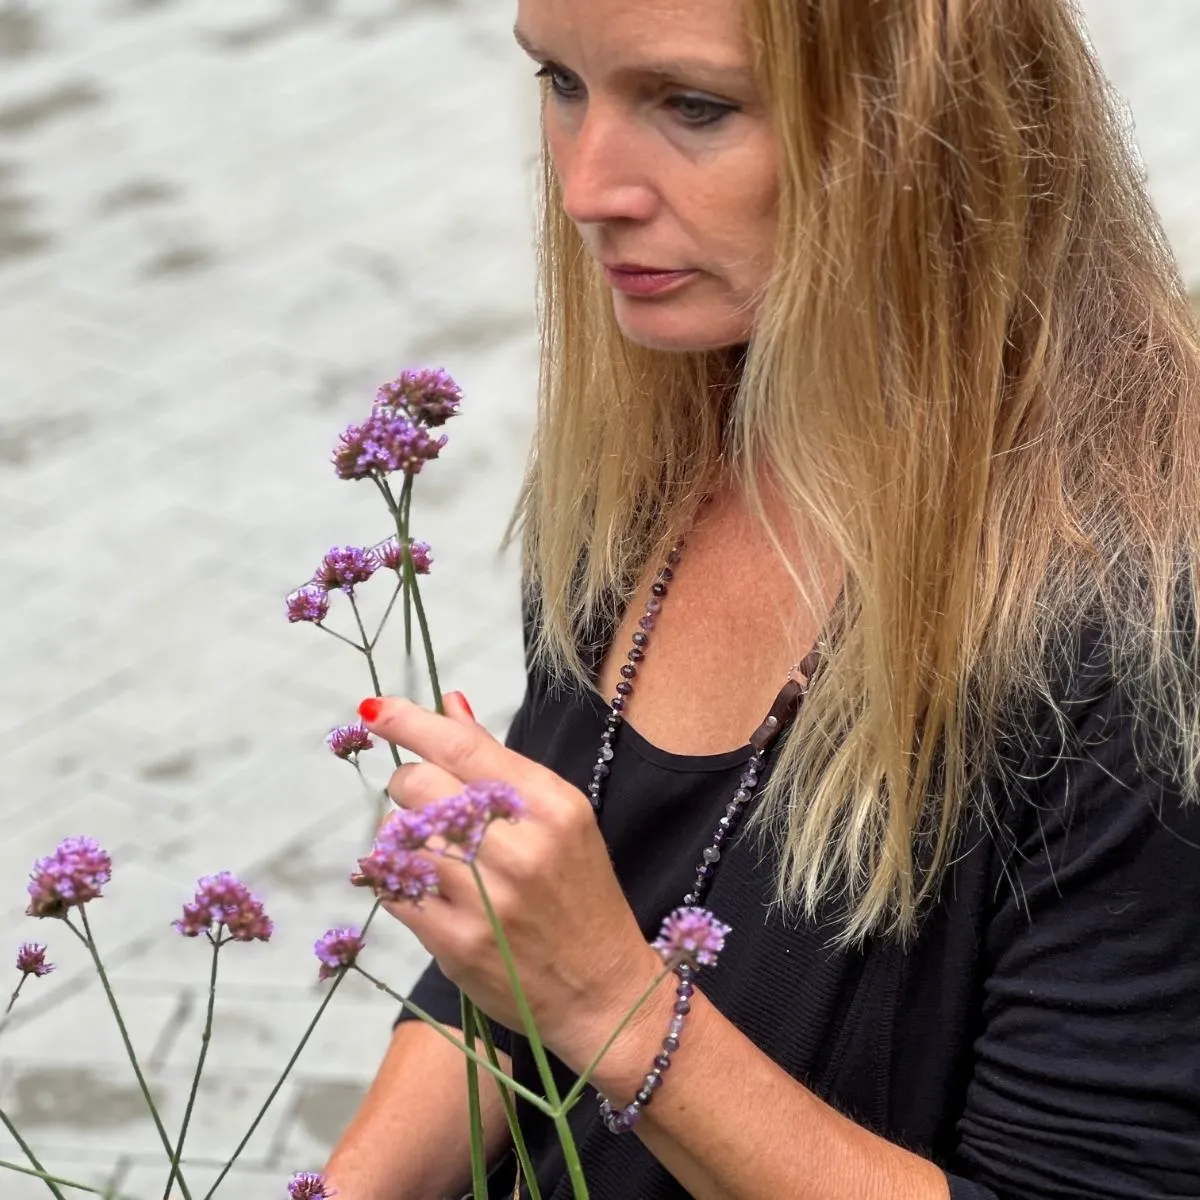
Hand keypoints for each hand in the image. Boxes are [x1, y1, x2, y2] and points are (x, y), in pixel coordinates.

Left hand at [358, 693, 666, 1070]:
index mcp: (551, 805)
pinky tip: (423, 885)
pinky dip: (397, 880)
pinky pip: (395, 890)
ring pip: (399, 837)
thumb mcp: (559, 819)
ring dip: (401, 837)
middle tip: (424, 804)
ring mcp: (486, 897)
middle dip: (408, 788)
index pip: (464, 747)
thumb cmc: (579, 895)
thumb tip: (449, 703)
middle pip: (420, 786)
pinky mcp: (457, 943)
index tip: (375, 710)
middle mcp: (520, 846)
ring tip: (430, 851)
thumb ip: (500, 762)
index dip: (410, 722)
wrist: (602, 992)